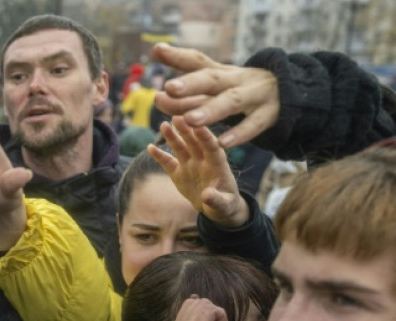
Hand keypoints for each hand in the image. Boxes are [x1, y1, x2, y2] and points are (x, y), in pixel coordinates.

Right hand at [148, 116, 249, 226]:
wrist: (216, 207)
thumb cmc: (225, 205)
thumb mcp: (224, 206)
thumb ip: (217, 200)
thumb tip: (207, 195)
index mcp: (218, 165)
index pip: (212, 147)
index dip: (205, 137)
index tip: (198, 126)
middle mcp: (203, 161)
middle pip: (194, 142)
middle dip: (187, 130)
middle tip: (178, 117)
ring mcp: (190, 165)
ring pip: (180, 147)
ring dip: (172, 136)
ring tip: (163, 124)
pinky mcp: (179, 172)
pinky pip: (167, 162)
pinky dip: (159, 155)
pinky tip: (149, 147)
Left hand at [150, 43, 278, 148]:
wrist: (290, 92)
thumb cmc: (240, 89)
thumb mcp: (216, 80)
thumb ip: (187, 77)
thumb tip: (157, 67)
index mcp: (221, 72)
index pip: (197, 60)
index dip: (178, 57)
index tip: (157, 51)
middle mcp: (236, 80)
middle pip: (213, 79)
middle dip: (191, 83)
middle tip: (169, 88)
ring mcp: (254, 96)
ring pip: (232, 102)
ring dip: (211, 111)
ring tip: (190, 119)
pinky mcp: (269, 114)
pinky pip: (254, 125)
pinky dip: (239, 133)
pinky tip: (223, 143)